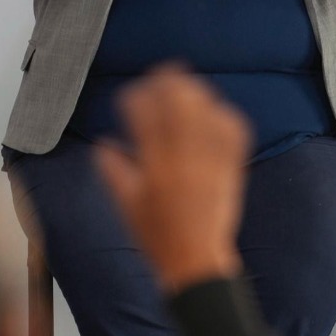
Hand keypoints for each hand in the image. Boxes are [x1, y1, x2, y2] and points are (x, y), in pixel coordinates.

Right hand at [94, 66, 249, 291]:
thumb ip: (113, 171)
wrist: (196, 262)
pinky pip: (233, 131)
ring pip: (206, 111)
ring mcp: (210, 162)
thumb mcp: (127, 206)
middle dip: (169, 82)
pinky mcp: (231, 168)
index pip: (143, 115)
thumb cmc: (157, 238)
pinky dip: (224, 115)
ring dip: (196, 93)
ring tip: (187, 86)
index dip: (135, 98)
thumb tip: (102, 145)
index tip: (130, 95)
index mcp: (154, 166)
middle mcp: (184, 159)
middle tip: (163, 74)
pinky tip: (215, 110)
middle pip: (179, 103)